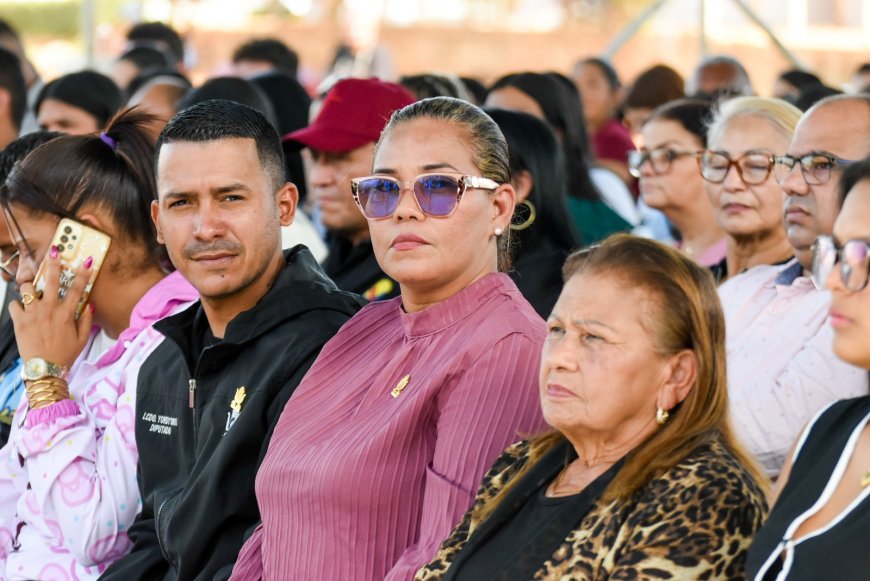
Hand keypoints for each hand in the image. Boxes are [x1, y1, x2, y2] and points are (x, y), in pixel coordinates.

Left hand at [9, 246, 94, 366]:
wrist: (44, 370)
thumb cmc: (64, 355)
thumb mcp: (82, 339)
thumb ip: (86, 320)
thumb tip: (89, 305)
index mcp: (66, 314)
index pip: (77, 289)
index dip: (84, 273)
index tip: (88, 261)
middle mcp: (49, 310)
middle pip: (51, 280)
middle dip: (53, 264)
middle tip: (54, 252)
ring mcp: (33, 314)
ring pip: (27, 289)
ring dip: (30, 288)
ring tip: (32, 292)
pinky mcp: (19, 321)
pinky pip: (14, 304)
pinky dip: (18, 305)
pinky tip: (23, 310)